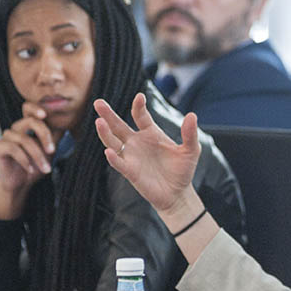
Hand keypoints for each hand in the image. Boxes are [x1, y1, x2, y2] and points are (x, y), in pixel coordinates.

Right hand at [0, 102, 54, 217]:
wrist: (21, 183)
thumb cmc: (36, 165)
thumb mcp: (49, 150)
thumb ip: (55, 136)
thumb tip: (66, 124)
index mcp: (28, 125)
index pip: (29, 108)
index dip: (36, 108)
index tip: (45, 115)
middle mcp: (17, 128)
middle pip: (31, 121)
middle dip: (45, 136)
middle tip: (52, 151)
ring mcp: (7, 136)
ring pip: (24, 139)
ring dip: (38, 156)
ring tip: (46, 169)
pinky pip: (13, 149)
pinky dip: (25, 160)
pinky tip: (31, 169)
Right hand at [93, 93, 201, 216]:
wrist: (178, 193)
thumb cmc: (182, 170)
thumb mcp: (190, 150)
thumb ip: (190, 134)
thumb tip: (192, 115)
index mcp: (151, 133)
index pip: (140, 116)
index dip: (138, 106)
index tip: (139, 97)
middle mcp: (137, 142)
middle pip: (119, 125)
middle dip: (108, 114)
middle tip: (98, 102)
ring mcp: (131, 156)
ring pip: (113, 142)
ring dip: (105, 133)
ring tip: (99, 122)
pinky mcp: (130, 172)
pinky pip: (119, 163)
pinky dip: (113, 157)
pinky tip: (109, 151)